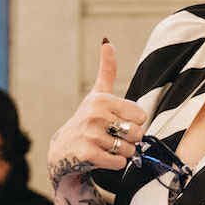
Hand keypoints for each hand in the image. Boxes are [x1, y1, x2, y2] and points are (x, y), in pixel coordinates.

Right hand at [47, 40, 150, 183]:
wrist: (63, 150)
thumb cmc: (86, 120)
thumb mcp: (96, 94)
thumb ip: (106, 69)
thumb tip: (107, 41)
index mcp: (102, 100)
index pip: (141, 116)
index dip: (133, 122)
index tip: (118, 122)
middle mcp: (95, 115)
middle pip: (138, 133)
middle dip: (130, 140)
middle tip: (113, 138)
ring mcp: (91, 135)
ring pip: (130, 150)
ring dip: (122, 153)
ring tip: (106, 147)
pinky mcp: (88, 154)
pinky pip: (119, 163)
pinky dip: (115, 164)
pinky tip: (103, 157)